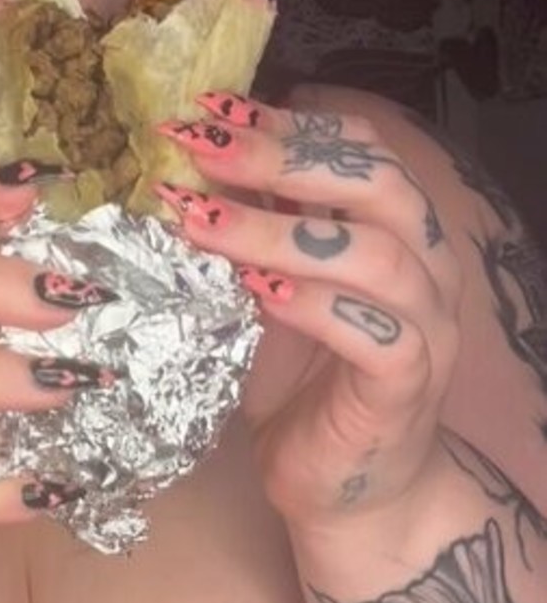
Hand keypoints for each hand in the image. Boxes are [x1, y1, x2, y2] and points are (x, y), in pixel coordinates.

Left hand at [157, 94, 461, 532]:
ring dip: (278, 232)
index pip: (360, 148)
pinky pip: (376, 335)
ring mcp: (426, 327)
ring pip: (374, 255)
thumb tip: (175, 169)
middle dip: (282, 159)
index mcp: (395, 230)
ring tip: (202, 223)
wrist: (348, 491)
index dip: (288, 123)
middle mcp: (426, 267)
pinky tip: (256, 296)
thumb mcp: (265, 292)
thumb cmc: (302, 386)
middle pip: (376, 183)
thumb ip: (249, 234)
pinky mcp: (407, 387)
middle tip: (200, 151)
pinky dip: (314, 307)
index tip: (209, 111)